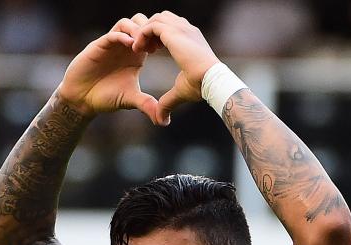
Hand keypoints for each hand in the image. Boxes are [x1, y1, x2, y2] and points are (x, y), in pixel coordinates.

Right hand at [56, 14, 158, 123]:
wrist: (82, 100)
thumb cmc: (106, 97)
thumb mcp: (130, 100)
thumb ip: (146, 105)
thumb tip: (164, 121)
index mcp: (136, 56)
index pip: (151, 36)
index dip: (160, 38)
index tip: (166, 49)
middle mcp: (125, 47)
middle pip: (141, 22)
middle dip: (150, 30)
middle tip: (155, 46)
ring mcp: (112, 44)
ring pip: (127, 23)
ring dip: (137, 30)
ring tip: (143, 47)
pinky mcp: (99, 46)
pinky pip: (113, 34)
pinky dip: (123, 36)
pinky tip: (130, 46)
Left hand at [132, 11, 220, 125]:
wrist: (212, 81)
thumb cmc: (202, 86)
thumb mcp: (181, 91)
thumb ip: (168, 101)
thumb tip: (161, 120)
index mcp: (192, 38)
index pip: (172, 26)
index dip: (159, 36)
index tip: (152, 51)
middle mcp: (187, 30)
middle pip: (163, 17)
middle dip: (150, 31)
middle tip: (145, 49)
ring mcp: (181, 29)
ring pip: (155, 19)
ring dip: (144, 32)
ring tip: (139, 49)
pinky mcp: (173, 33)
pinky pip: (150, 26)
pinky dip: (141, 35)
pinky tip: (138, 50)